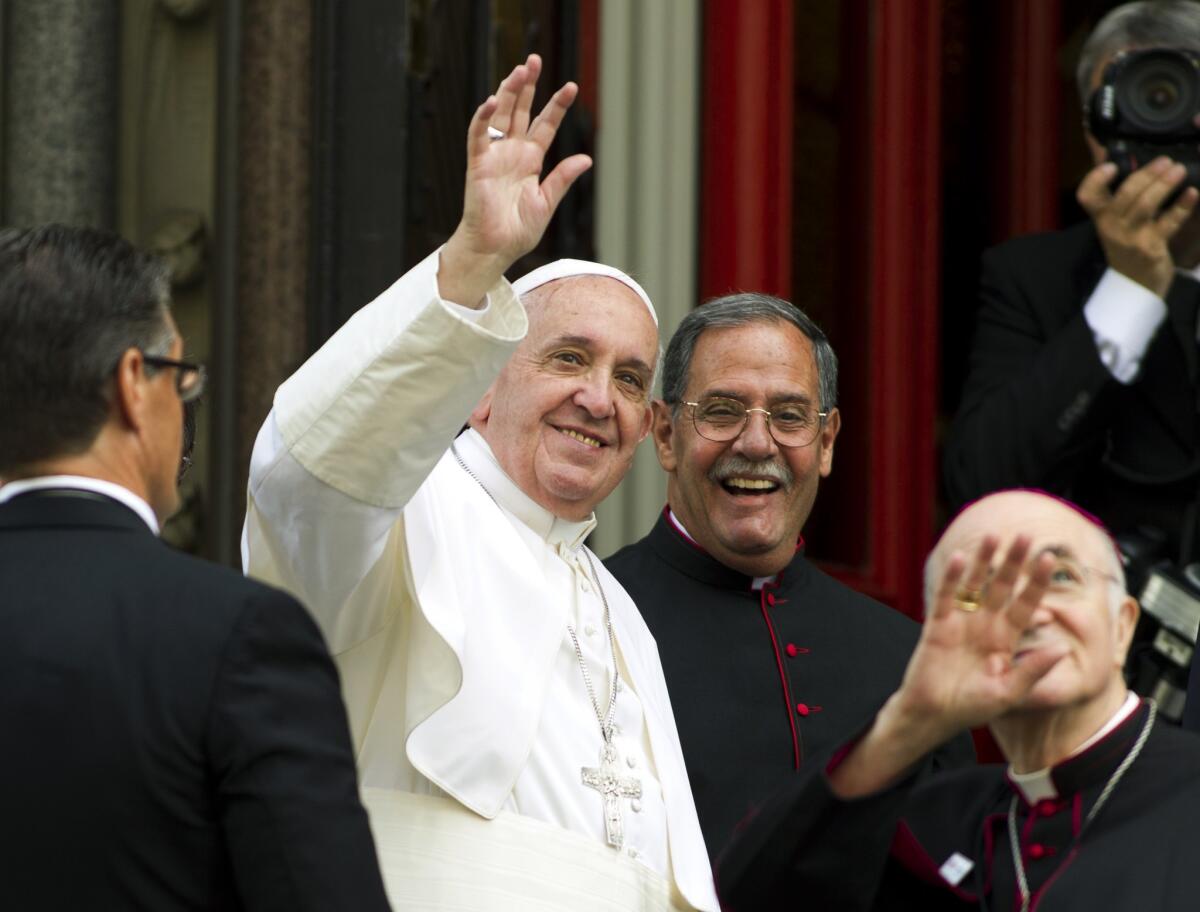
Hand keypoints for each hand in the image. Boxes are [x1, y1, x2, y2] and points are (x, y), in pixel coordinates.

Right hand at [439, 54, 592, 306]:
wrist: (495, 249)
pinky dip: (483, 118)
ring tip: (519, 70)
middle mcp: (512, 153)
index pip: (544, 125)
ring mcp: (494, 156)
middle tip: (534, 60)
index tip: (571, 87)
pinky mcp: (478, 164)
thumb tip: (586, 158)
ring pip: (500, 115)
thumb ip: (563, 178)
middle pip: (520, 111)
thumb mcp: (547, 202)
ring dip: (507, 92)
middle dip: (527, 86)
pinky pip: (478, 135)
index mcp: (530, 161)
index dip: (556, 106)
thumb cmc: (518, 231)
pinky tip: (491, 100)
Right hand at [887, 535, 1064, 739]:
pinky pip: (946, 596)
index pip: (1027, 604)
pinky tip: (958, 559)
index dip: (1037, 583)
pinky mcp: (938, 625)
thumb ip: (1033, 670)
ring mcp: (962, 622)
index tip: (1050, 560)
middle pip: (1003, 587)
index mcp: (1007, 640)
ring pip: (975, 584)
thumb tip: (1062, 648)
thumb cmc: (972, 708)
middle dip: (1014, 562)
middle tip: (1025, 535)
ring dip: (984, 561)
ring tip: (993, 536)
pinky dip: (950, 578)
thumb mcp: (1009, 693)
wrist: (934, 715)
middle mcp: (986, 625)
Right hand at [1077, 156, 1199, 297]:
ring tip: (1179, 170)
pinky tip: (1192, 193)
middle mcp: (1112, 227)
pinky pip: (1168, 224)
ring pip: (1146, 206)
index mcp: (1101, 218)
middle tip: (1166, 161)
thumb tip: (1133, 165)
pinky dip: (1182, 207)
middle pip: (1125, 195)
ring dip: (1164, 185)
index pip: (1088, 197)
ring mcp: (1131, 239)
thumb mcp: (1118, 225)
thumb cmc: (1129, 249)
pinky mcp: (1151, 249)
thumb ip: (1122, 199)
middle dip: (1147, 174)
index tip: (1112, 166)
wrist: (1135, 286)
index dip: (1095, 179)